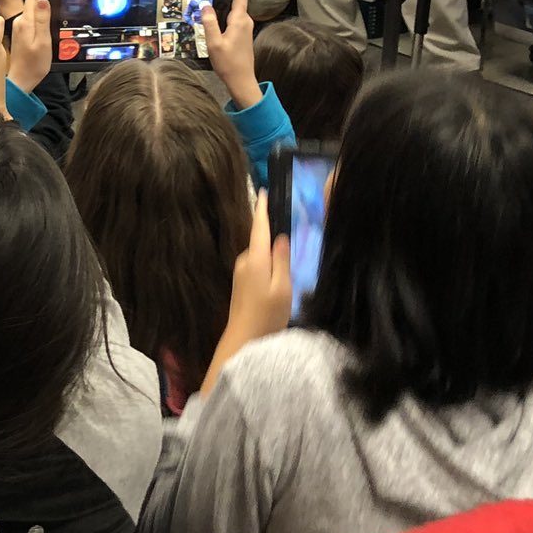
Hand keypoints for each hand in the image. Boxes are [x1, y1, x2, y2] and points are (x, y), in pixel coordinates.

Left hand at [7, 0, 51, 93]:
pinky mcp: (20, 34)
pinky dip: (40, 25)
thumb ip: (42, 20)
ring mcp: (19, 27)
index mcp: (25, 21)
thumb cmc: (34, 64)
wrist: (22, 80)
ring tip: (53, 28)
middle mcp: (19, 21)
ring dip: (43, 16)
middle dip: (45, 6)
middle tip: (57, 18)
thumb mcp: (43, 41)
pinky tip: (46, 35)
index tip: (56, 1)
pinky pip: (32, 22)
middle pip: (33, 3)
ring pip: (33, 12)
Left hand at [201, 192, 289, 394]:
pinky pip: (257, 267)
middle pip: (261, 242)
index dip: (262, 209)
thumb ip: (282, 260)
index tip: (264, 192)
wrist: (243, 340)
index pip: (259, 227)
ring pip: (261, 257)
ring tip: (288, 273)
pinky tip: (277, 284)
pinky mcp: (241, 284)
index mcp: (255, 258)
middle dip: (274, 241)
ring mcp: (240, 272)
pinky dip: (268, 269)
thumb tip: (281, 236)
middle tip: (292, 246)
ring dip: (273, 259)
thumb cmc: (267, 315)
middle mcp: (244, 261)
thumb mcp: (283, 287)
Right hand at [202, 0, 259, 108]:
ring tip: (206, 14)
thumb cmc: (228, 63)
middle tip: (204, 1)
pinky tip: (214, 28)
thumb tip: (205, 6)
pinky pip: (234, 22)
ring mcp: (246, 29)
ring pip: (233, 13)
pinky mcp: (244, 36)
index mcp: (240, 20)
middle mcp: (246, 22)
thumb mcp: (213, 43)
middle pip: (235, 3)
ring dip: (221, 12)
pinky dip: (224, 21)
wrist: (241, 80)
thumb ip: (209, 23)